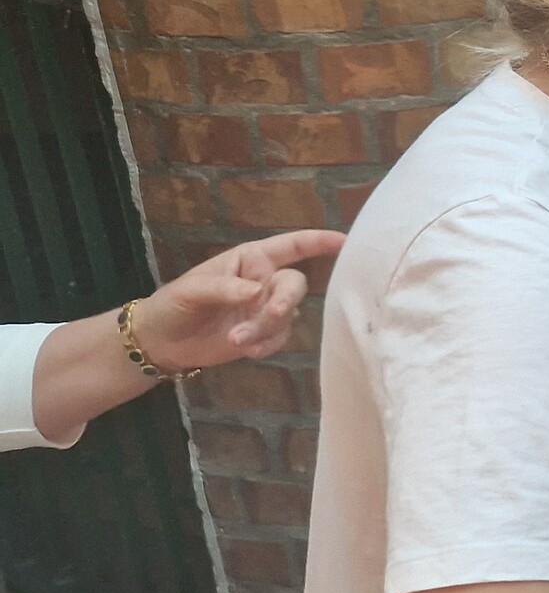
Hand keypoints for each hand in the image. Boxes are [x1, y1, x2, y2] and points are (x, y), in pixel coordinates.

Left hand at [139, 230, 344, 371]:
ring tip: (236, 339)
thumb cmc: (172, 304)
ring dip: (266, 329)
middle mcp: (264, 282)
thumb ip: (225, 289)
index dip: (318, 242)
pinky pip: (280, 338)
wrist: (160, 342)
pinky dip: (267, 345)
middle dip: (286, 300)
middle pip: (294, 285)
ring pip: (287, 316)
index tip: (345, 242)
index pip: (290, 247)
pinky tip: (247, 351)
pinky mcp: (262, 334)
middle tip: (272, 313)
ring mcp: (264, 309)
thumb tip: (257, 292)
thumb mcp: (191, 291)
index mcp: (250, 260)